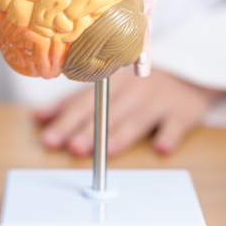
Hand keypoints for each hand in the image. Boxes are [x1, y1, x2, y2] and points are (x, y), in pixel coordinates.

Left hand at [33, 67, 218, 156]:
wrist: (187, 73)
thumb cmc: (137, 85)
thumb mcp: (105, 87)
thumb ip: (73, 102)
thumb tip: (37, 117)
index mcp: (110, 83)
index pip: (83, 103)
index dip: (65, 121)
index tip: (49, 138)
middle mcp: (132, 90)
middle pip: (107, 113)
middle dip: (88, 131)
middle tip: (73, 148)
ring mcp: (158, 100)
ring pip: (137, 119)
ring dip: (122, 135)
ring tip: (108, 152)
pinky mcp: (182, 111)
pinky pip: (175, 124)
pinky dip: (169, 135)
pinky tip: (161, 147)